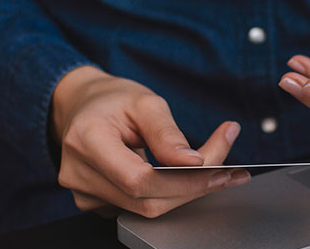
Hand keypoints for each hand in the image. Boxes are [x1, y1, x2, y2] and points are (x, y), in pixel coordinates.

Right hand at [51, 66, 249, 217]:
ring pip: (147, 209)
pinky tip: (189, 179)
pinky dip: (170, 195)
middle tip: (230, 170)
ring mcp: (85, 192)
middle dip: (194, 187)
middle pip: (146, 200)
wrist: (83, 107)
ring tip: (217, 170)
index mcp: (87, 141)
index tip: (219, 170)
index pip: (139, 179)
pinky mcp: (95, 203)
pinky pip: (139, 207)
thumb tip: (193, 161)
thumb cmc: (113, 100)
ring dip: (187, 192)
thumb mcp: (145, 102)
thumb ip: (168, 133)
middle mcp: (79, 173)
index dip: (183, 181)